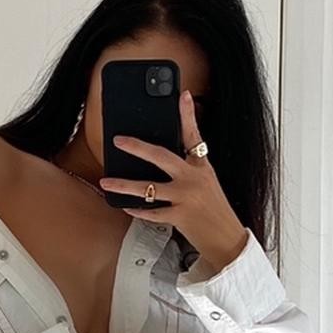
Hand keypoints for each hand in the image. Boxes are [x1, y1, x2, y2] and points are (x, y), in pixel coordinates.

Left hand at [97, 89, 249, 271]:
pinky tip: (126, 207)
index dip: (188, 114)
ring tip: (106, 182)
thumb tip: (159, 158)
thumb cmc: (212, 209)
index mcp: (202, 166)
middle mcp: (194, 178)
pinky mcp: (180, 216)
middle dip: (137, 147)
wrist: (226, 238)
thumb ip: (188, 169)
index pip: (194, 135)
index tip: (182, 95)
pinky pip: (152, 212)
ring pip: (148, 188)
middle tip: (118, 140)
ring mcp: (186, 197)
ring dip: (124, 185)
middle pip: (162, 156)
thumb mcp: (205, 183)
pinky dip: (138, 210)